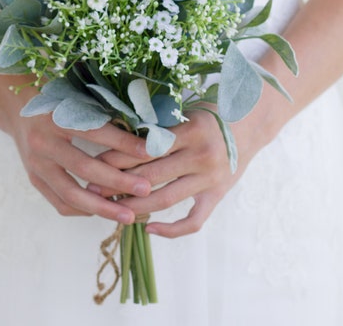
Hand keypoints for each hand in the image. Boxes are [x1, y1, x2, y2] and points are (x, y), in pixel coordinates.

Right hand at [9, 111, 153, 223]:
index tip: (151, 152)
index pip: (95, 132)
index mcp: (56, 117)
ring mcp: (36, 164)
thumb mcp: (77, 100)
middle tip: (145, 189)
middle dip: (118, 181)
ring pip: (71, 194)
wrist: (17, 110)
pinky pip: (60, 203)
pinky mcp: (34, 179)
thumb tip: (142, 132)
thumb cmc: (57, 102)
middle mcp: (43, 142)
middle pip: (84, 168)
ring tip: (128, 215)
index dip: (124, 143)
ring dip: (103, 207)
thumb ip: (103, 114)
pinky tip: (103, 210)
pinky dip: (83, 210)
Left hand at [91, 107, 279, 237]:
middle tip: (92, 190)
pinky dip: (171, 230)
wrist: (250, 123)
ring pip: (165, 200)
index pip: (144, 150)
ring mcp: (211, 178)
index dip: (116, 159)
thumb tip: (112, 137)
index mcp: (190, 130)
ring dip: (135, 207)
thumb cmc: (208, 114)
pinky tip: (149, 230)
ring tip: (111, 209)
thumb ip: (156, 125)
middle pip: (150, 176)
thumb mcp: (183, 112)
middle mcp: (202, 155)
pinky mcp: (218, 195)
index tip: (92, 165)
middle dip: (117, 184)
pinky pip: (193, 221)